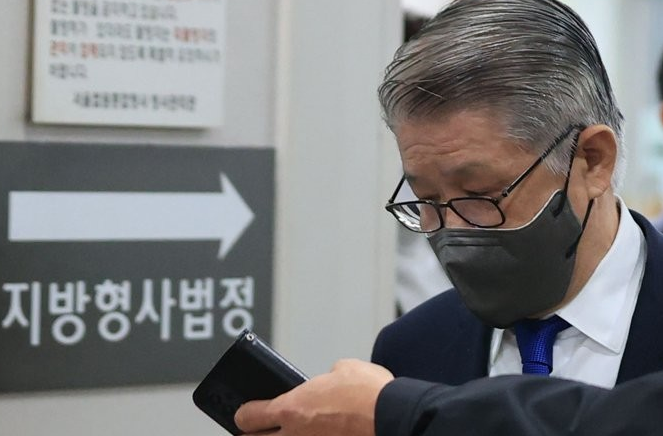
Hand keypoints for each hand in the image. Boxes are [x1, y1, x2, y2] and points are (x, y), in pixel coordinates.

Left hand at [234, 358, 394, 435]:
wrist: (394, 416)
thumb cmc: (369, 392)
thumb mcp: (341, 369)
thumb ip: (325, 378)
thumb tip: (327, 383)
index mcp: (292, 408)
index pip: (249, 416)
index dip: (243, 414)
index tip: (244, 412)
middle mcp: (296, 435)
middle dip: (252, 435)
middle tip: (256, 429)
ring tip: (291, 430)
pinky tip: (321, 432)